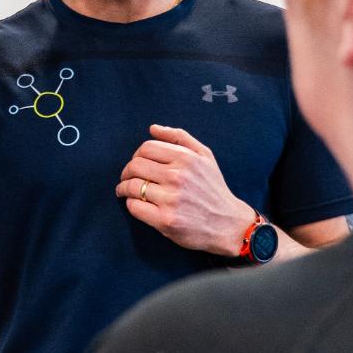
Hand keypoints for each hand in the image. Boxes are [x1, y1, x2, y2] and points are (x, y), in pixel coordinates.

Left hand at [115, 125, 254, 257]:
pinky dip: (131, 204)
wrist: (229, 224)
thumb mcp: (205, 156)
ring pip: (132, 186)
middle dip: (126, 172)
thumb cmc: (213, 189)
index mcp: (186, 159)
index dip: (136, 155)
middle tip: (127, 178)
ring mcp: (171, 199)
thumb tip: (152, 128)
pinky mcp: (165, 220)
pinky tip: (137, 204)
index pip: (146, 148)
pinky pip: (135, 206)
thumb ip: (179, 137)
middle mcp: (178, 177)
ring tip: (125, 191)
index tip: (137, 164)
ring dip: (124, 188)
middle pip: (135, 166)